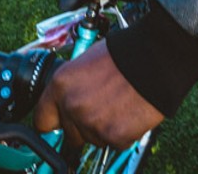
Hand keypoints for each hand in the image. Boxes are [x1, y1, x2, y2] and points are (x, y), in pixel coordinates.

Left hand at [33, 39, 163, 147]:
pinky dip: (124, 132)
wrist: (155, 57)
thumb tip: (68, 101)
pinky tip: (131, 112)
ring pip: (93, 139)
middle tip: (104, 107)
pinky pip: (115, 143)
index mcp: (61, 85)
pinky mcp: (113, 135)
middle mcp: (72, 105)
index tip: (63, 122)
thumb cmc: (125, 54)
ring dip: (106, 128)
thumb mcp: (87, 61)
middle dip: (85, 125)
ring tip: (121, 104)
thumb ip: (73, 86)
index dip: (56, 121)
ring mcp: (91, 122)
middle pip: (70, 134)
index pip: (42, 120)